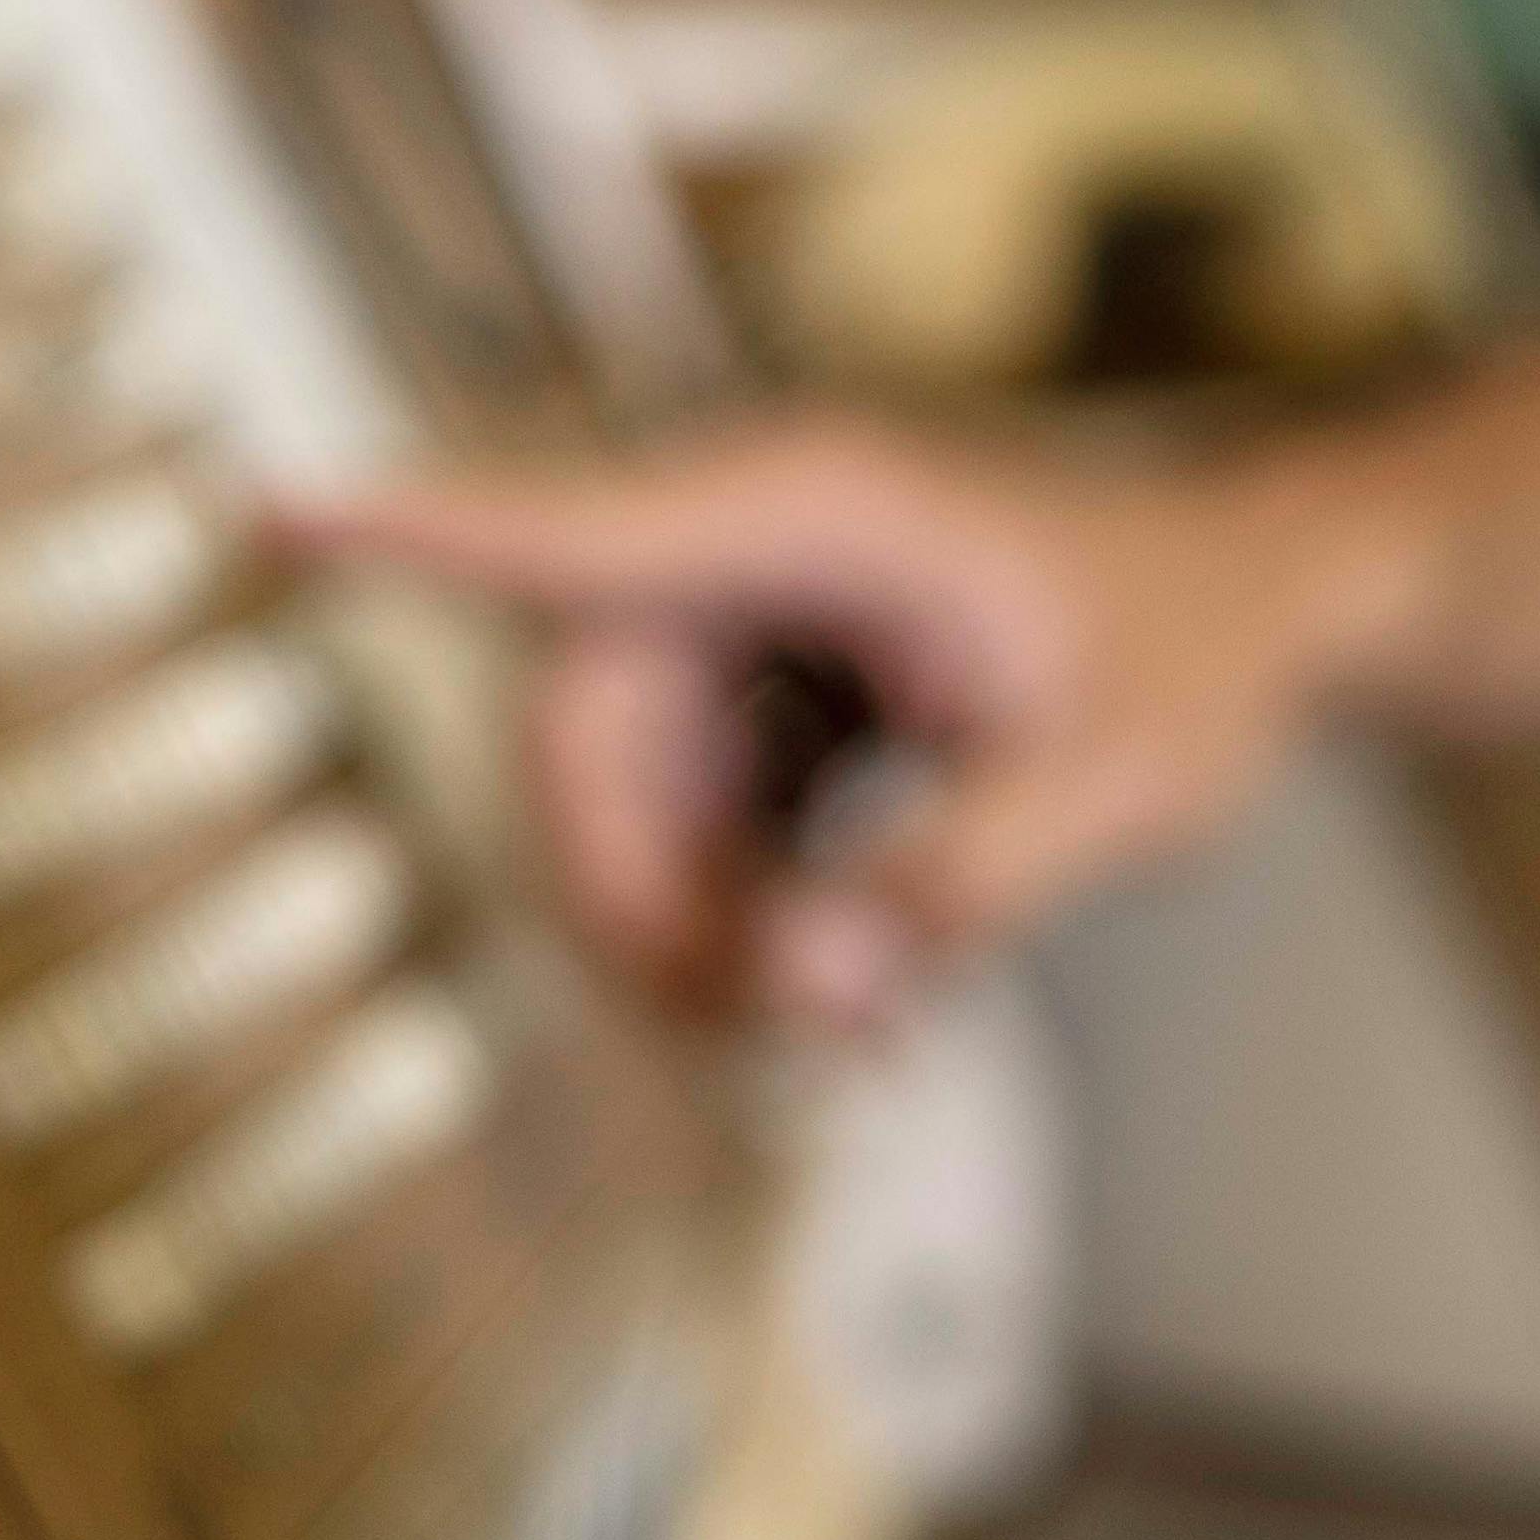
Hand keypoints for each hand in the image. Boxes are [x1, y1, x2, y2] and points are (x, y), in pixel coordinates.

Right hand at [292, 416, 1426, 1027]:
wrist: (1272, 608)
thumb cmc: (1203, 648)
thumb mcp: (1114, 784)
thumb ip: (956, 887)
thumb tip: (807, 996)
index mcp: (806, 512)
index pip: (570, 533)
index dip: (415, 533)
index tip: (267, 511)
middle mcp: (744, 552)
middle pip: (581, 747)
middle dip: (650, 911)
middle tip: (803, 1028)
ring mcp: (745, 626)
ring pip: (624, 813)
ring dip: (701, 939)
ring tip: (864, 1015)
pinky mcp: (761, 698)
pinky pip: (682, 831)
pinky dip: (741, 924)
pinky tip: (856, 983)